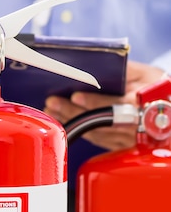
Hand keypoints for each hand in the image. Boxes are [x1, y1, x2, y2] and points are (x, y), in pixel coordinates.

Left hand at [44, 61, 165, 150]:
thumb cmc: (158, 90)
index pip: (118, 105)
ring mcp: (131, 139)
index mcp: (147, 104)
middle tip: (53, 101)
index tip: (75, 96)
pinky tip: (64, 120)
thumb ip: (126, 69)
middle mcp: (140, 125)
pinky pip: (97, 140)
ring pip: (97, 133)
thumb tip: (96, 64)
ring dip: (71, 121)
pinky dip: (79, 130)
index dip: (95, 101)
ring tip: (53, 108)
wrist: (170, 112)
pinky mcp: (122, 147)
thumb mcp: (148, 75)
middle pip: (102, 121)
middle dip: (74, 111)